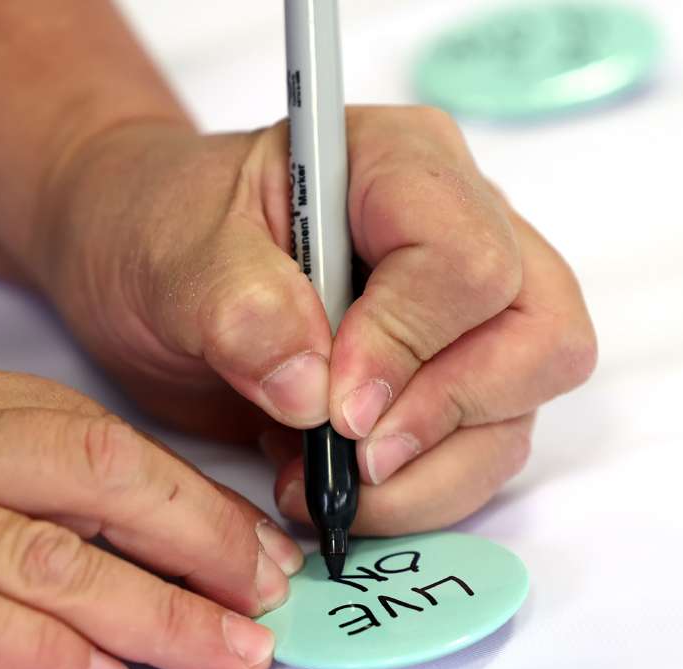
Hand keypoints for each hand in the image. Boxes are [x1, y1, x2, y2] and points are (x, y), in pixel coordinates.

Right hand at [0, 339, 302, 668]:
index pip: (84, 430)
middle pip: (96, 474)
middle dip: (199, 533)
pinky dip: (51, 656)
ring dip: (159, 610)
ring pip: (55, 557)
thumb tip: (64, 519)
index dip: (175, 486)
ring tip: (231, 650)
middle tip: (268, 584)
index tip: (234, 529)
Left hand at [39, 106, 596, 533]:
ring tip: (320, 484)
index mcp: (399, 163)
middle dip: (445, 417)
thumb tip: (313, 392)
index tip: (333, 405)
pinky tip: (333, 485)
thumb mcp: (174, 253)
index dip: (407, 343)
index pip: (466, 259)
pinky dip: (415, 492)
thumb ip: (239, 308)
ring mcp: (463, 311)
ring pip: (516, 411)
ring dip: (428, 475)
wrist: (144, 263)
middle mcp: (458, 228)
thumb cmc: (160, 227)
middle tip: (351, 457)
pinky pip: (479, 453)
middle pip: (539, 337)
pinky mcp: (446, 379)